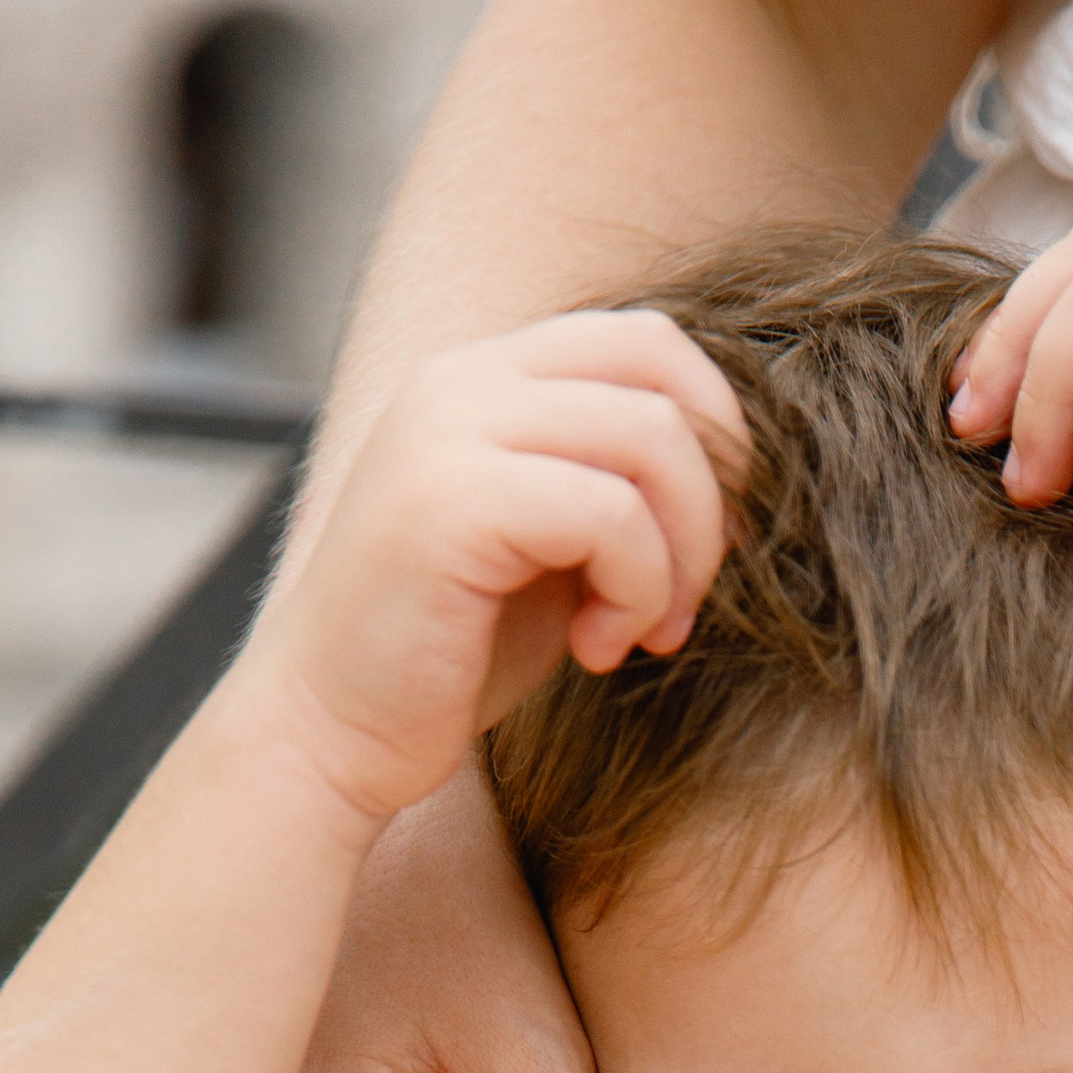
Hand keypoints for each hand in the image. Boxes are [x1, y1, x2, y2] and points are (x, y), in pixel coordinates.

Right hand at [248, 308, 743, 831]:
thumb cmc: (450, 655)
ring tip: (638, 631)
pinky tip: (598, 649)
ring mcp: (450, 428)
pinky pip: (612, 514)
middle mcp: (463, 379)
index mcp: (488, 378)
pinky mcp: (451, 498)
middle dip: (712, 498)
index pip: (648, 342)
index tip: (702, 547)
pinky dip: (636, 592)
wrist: (335, 730)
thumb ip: (617, 488)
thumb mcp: (553, 551)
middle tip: (684, 599)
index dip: (714, 437)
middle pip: (663, 375)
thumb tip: (737, 478)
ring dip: (681, 556)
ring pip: (652, 439)